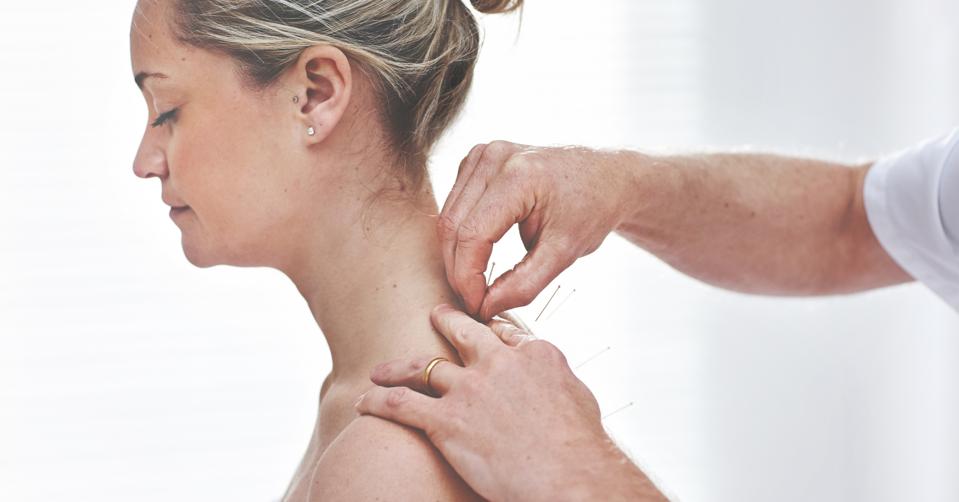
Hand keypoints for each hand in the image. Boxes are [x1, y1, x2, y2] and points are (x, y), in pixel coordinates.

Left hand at [355, 304, 665, 501]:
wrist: (570, 475)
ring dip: (398, 367)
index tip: (483, 332)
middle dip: (445, 321)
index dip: (492, 332)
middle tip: (433, 314)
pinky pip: (402, 404)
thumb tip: (550, 384)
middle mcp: (499, 363)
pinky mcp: (447, 420)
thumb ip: (555, 382)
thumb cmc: (583, 448)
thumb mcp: (578, 398)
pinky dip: (379, 400)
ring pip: (423, 366)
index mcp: (535, 354)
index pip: (506, 333)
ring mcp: (471, 389)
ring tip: (381, 370)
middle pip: (463, 332)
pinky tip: (365, 400)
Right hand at [438, 141, 638, 319]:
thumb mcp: (564, 254)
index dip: (468, 278)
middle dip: (459, 271)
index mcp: (519, 176)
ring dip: (457, 255)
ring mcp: (484, 153)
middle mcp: (495, 157)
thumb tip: (484, 307)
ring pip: (448, 216)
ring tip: (477, 284)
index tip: (477, 306)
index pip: (473, 235)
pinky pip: (455, 204)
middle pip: (453, 225)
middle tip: (475, 301)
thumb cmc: (591, 210)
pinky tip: (478, 255)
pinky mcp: (478, 157)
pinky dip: (461, 235)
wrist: (606, 177)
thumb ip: (523, 284)